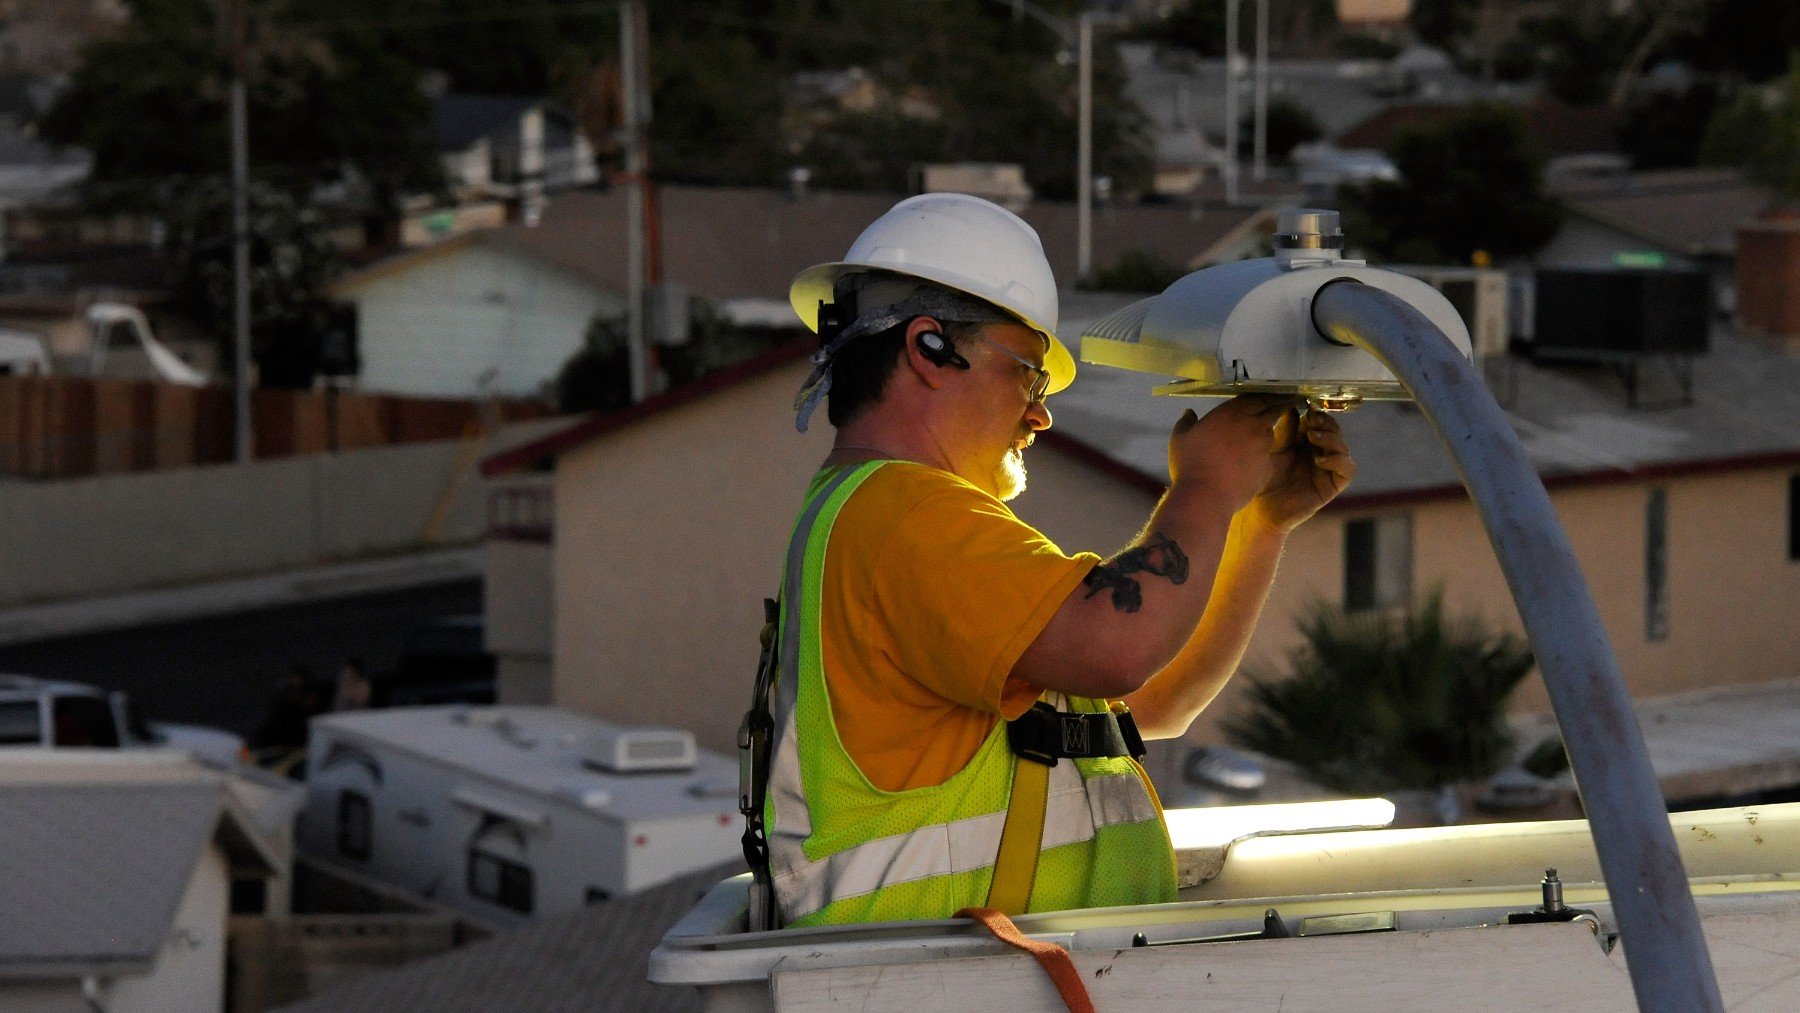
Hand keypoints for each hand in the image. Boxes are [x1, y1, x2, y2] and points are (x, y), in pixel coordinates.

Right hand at [1167, 394, 1301, 510]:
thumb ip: (1186, 422)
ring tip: (1252, 442)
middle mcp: (1253, 425)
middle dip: (1274, 408)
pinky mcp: (1269, 467)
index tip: (1259, 397)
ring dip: (1263, 434)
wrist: (1205, 497)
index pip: (1255, 396)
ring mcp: (1264, 447)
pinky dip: (1261, 458)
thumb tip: (1189, 412)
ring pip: (1269, 435)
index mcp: (1232, 413)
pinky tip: (1249, 466)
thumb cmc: (1189, 464)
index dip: (1258, 397)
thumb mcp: (1180, 439)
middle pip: (1272, 410)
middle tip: (1275, 408)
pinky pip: (1268, 458)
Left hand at [1246, 408, 1354, 532]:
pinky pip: (1347, 469)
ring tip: (1312, 436)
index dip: (1315, 412)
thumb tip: (1292, 404)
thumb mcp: (1273, 449)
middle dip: (1325, 422)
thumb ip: (1284, 429)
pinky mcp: (1332, 485)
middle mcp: (1319, 451)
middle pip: (1334, 430)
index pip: (1319, 421)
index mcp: (1305, 440)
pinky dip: (1337, 461)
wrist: (1261, 509)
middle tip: (1311, 419)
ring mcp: (1328, 468)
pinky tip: (1318, 460)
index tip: (1305, 405)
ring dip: (1331, 438)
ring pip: (1342, 446)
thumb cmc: (1264, 478)